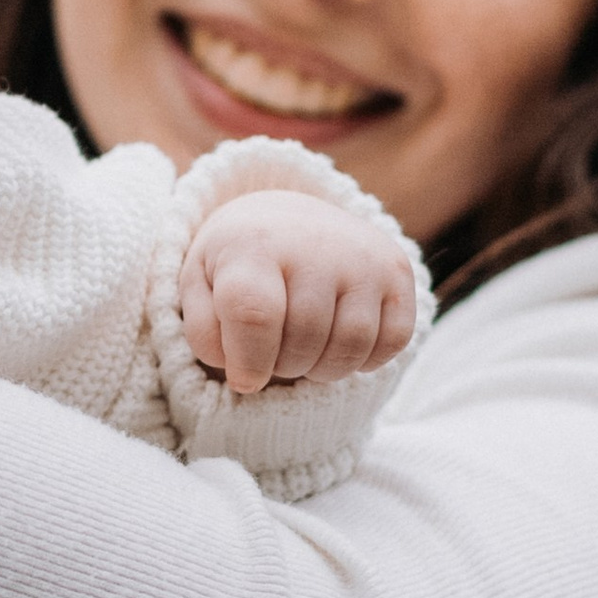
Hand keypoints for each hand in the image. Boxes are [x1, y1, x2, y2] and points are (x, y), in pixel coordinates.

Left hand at [181, 188, 418, 395]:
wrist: (287, 218)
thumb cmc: (237, 263)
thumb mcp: (200, 286)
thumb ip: (204, 333)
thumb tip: (242, 373)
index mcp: (253, 244)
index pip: (256, 316)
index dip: (249, 363)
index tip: (244, 379)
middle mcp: (315, 243)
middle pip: (305, 340)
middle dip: (284, 366)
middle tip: (273, 354)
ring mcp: (363, 255)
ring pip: (351, 347)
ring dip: (323, 369)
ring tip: (303, 352)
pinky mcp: (398, 271)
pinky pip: (393, 341)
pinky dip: (365, 360)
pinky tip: (338, 342)